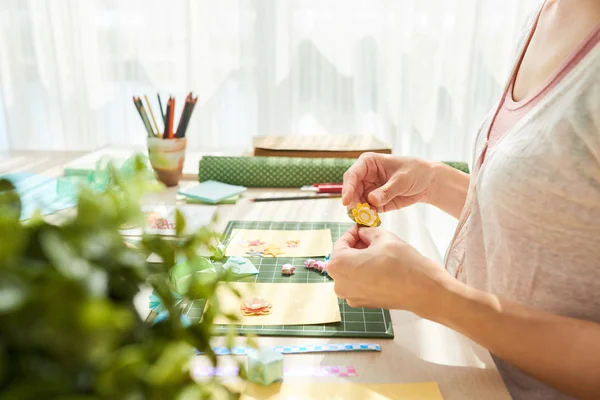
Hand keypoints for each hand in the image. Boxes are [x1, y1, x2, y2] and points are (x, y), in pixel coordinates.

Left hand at [327, 225, 449, 314]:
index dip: (353, 233)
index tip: (362, 228)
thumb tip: (362, 232)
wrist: (422, 290)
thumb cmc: (401, 263)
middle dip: (356, 247)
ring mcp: (350, 296)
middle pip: (344, 258)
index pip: (341, 243)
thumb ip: (366, 232)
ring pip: (351, 271)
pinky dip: (366, 273)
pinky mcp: (362, 303)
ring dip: (361, 260)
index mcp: (339, 265)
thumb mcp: (382, 237)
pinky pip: (359, 283)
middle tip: (371, 238)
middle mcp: (339, 283)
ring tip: (378, 252)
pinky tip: (381, 267)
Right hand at [342, 153, 435, 211]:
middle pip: (351, 191)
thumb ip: (387, 190)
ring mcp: (368, 189)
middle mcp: (364, 176)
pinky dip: (367, 217)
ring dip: (359, 212)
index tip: (346, 201)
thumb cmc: (415, 172)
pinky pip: (366, 211)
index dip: (347, 188)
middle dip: (353, 204)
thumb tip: (371, 199)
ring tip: (367, 219)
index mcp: (368, 163)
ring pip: (356, 203)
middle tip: (358, 215)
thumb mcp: (402, 180)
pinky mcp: (374, 202)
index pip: (352, 175)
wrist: (427, 182)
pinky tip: (372, 221)